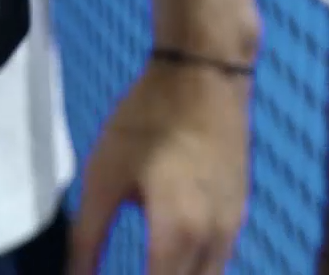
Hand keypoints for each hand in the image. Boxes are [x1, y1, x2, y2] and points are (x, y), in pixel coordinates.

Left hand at [70, 54, 251, 273]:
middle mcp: (214, 243)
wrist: (207, 73)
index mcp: (177, 236)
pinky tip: (173, 265)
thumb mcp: (104, 175)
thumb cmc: (149, 119)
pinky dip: (196, 272)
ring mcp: (234, 229)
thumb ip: (88, 236)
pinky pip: (220, 263)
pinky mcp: (240, 214)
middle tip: (129, 273)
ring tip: (148, 270)